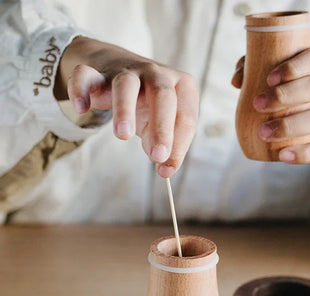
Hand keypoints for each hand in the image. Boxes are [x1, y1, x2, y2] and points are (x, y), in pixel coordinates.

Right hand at [55, 36, 198, 177]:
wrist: (119, 68)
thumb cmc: (149, 104)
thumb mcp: (164, 124)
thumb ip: (168, 145)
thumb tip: (165, 168)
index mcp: (182, 87)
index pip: (185, 117)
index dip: (178, 145)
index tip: (166, 169)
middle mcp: (157, 74)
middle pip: (162, 95)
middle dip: (162, 127)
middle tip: (157, 156)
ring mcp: (126, 71)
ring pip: (126, 85)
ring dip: (125, 109)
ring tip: (123, 136)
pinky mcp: (97, 73)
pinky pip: (86, 76)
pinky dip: (80, 89)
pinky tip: (81, 108)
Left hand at [232, 47, 309, 218]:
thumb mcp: (297, 87)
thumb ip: (265, 74)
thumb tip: (237, 79)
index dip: (292, 67)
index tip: (268, 80)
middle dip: (284, 96)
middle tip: (257, 106)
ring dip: (288, 126)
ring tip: (263, 133)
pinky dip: (304, 153)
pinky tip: (283, 156)